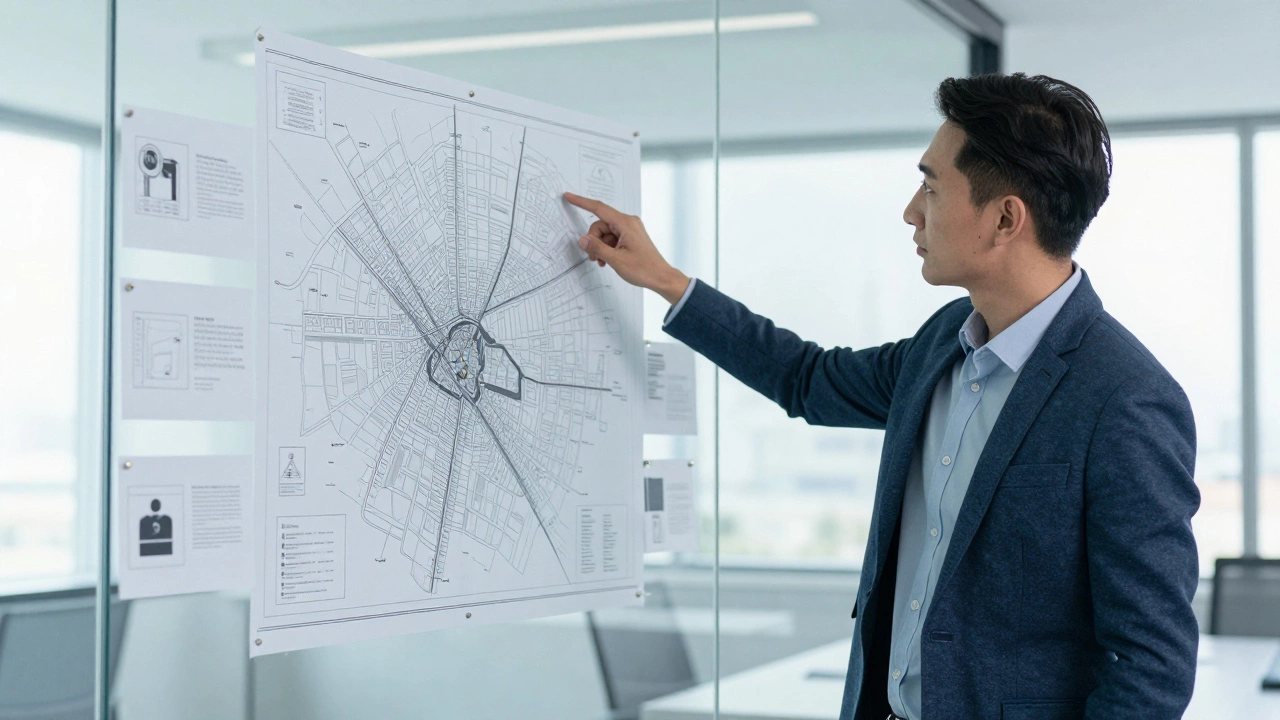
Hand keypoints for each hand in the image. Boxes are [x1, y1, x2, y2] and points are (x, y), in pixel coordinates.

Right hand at [564, 191, 690, 304]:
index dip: (582, 202)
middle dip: (593, 240)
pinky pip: (612, 238)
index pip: (599, 208)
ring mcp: (630, 230)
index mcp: (626, 224)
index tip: (569, 197)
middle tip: (594, 258)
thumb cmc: (644, 269)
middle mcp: (628, 223)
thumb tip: (582, 239)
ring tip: (603, 262)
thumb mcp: (616, 260)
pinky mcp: (630, 237)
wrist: (661, 277)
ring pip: (605, 233)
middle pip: (600, 225)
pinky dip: (607, 248)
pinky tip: (608, 260)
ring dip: (600, 247)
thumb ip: (597, 248)